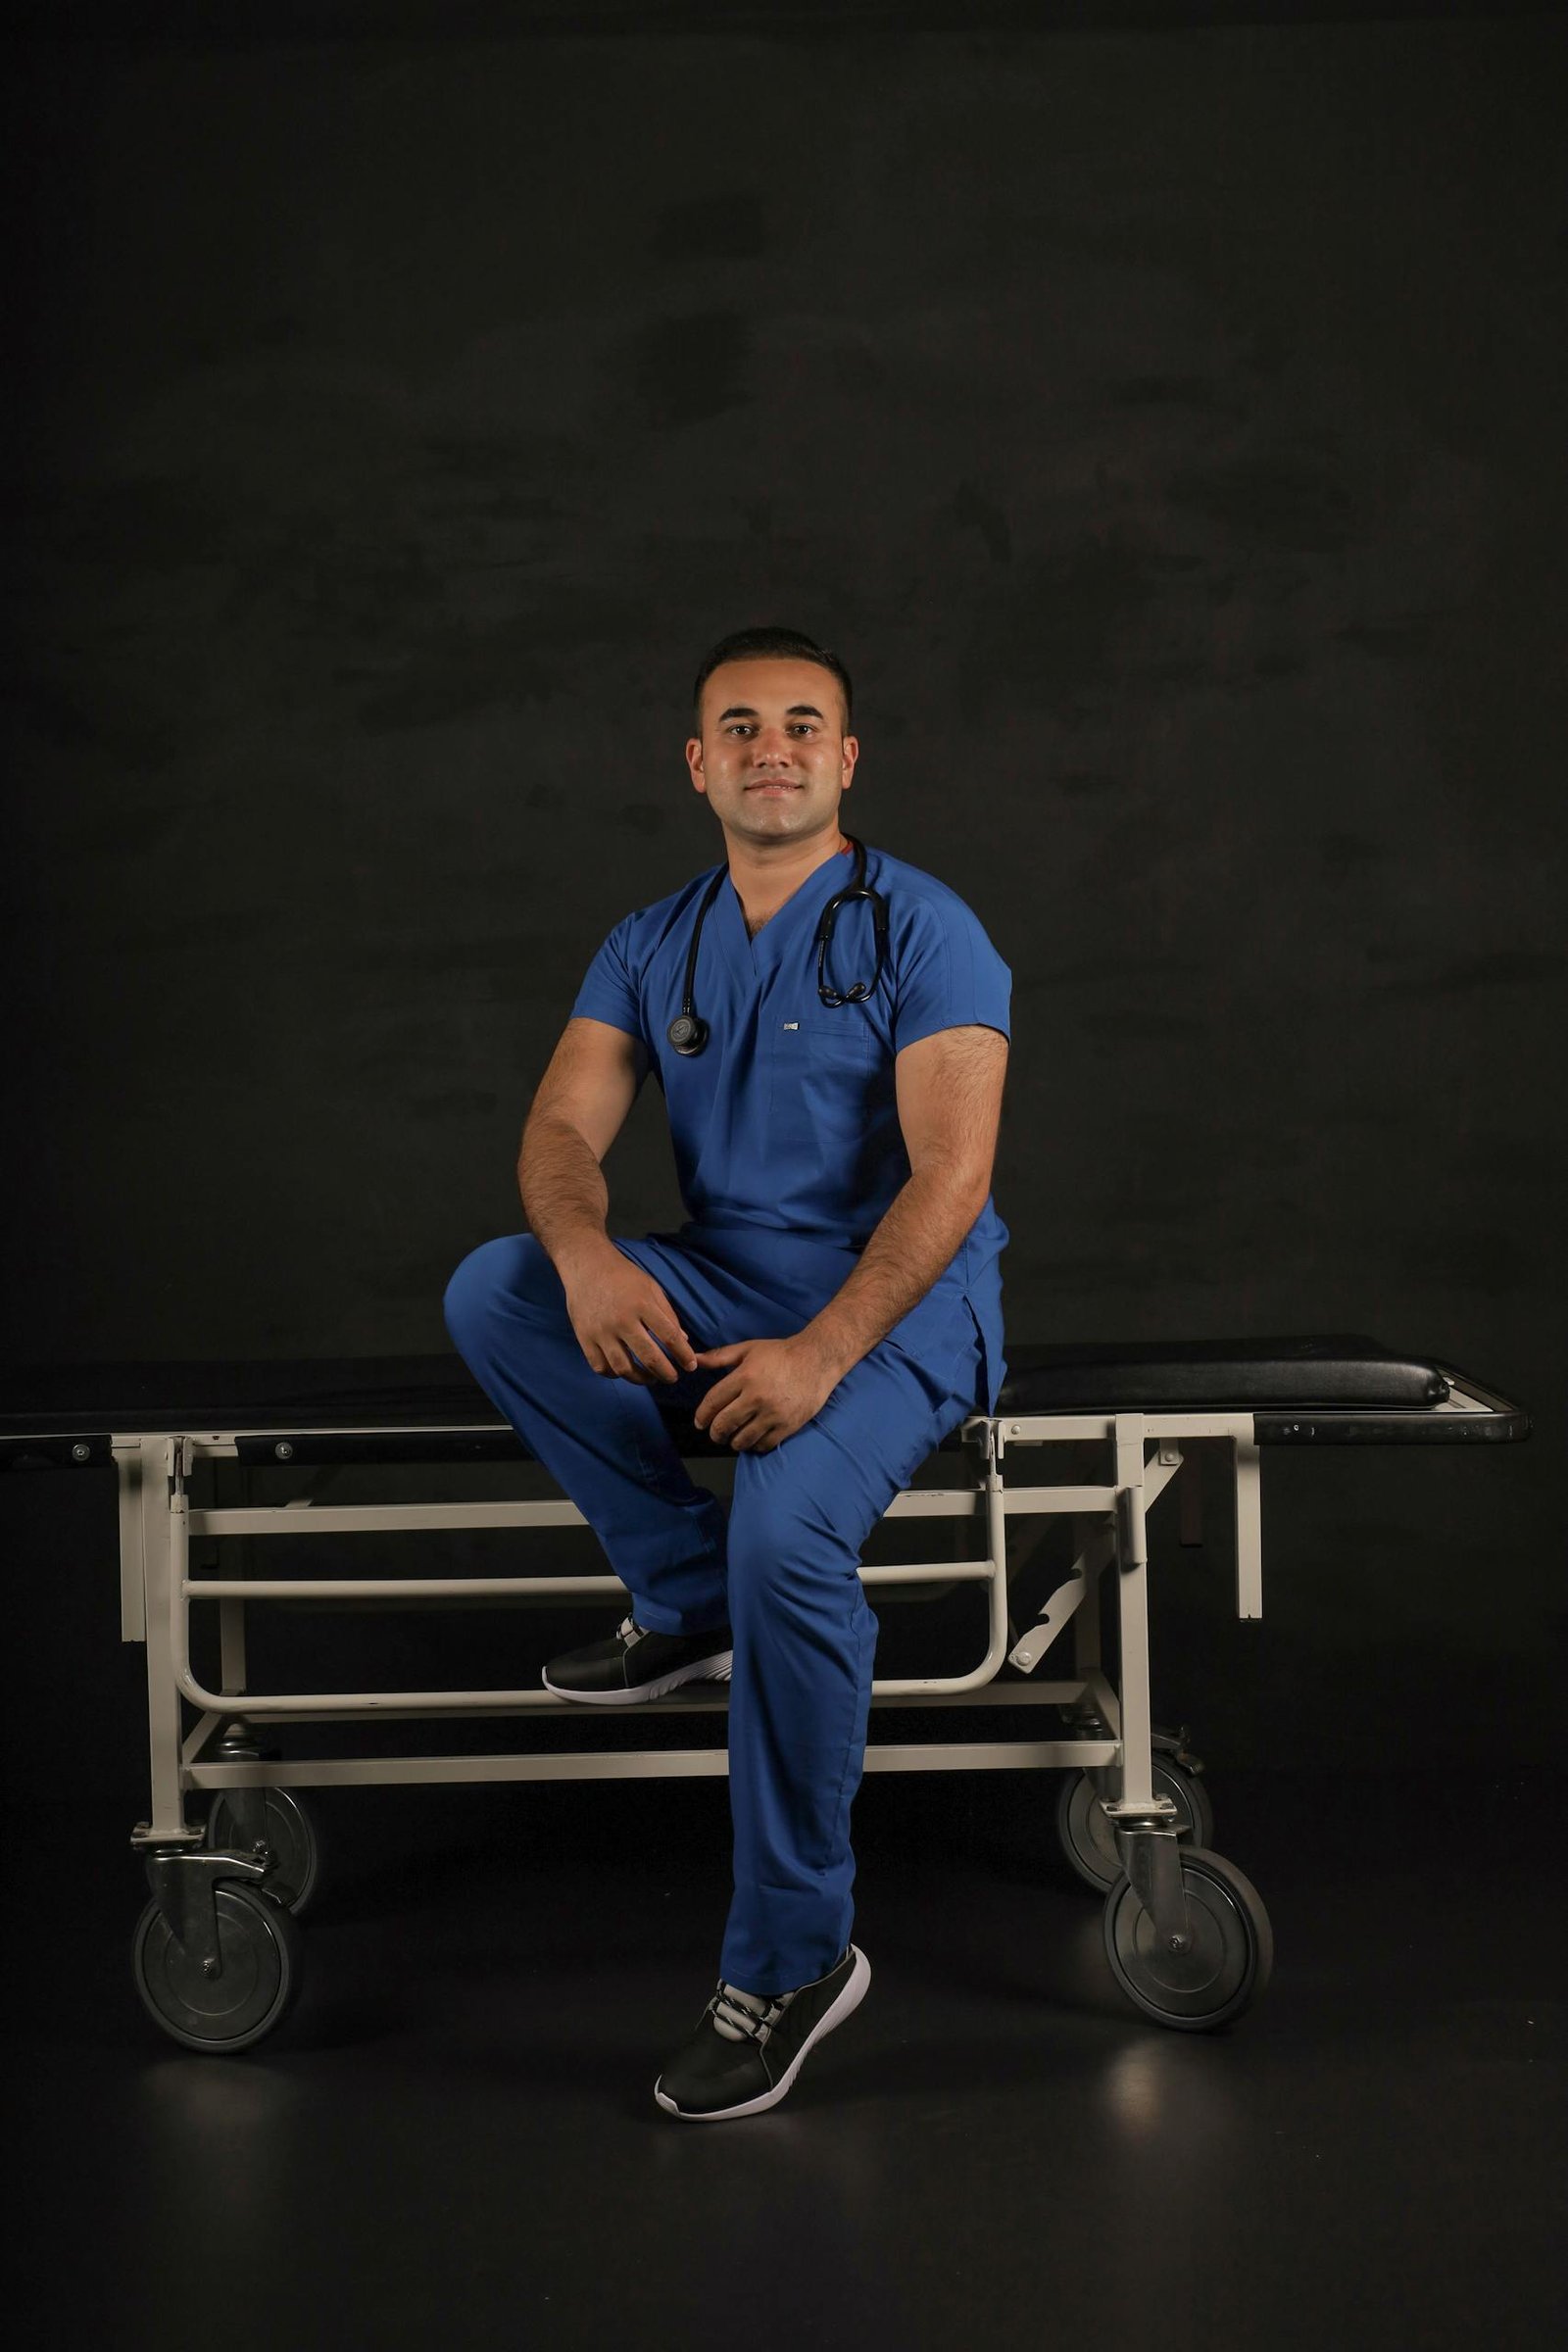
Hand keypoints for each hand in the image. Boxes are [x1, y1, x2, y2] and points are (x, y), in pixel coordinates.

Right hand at [559, 1241, 698, 1385]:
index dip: (684, 1355)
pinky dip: (614, 1374)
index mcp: (642, 1304)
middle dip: (666, 1373)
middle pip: (649, 1357)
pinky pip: (600, 1367)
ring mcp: (601, 1331)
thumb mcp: (651, 1287)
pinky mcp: (584, 1338)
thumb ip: (668, 1314)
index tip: (691, 1366)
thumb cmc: (623, 1276)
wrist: (586, 1265)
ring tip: (650, 1378)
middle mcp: (622, 1320)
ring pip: (624, 1368)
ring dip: (641, 1379)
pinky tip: (624, 1371)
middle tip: (672, 1378)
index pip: (669, 1336)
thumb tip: (683, 1340)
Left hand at [691, 1334, 841, 1452]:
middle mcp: (756, 1397)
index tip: (700, 1423)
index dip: (702, 1416)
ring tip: (734, 1438)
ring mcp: (773, 1413)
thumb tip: (696, 1359)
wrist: (818, 1360)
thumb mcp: (749, 1349)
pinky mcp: (788, 1425)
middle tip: (716, 1433)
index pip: (713, 1402)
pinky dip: (754, 1446)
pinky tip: (753, 1439)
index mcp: (744, 1376)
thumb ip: (720, 1356)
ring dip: (734, 1442)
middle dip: (715, 1433)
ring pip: (742, 1439)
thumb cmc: (781, 1353)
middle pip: (724, 1424)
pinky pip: (764, 1444)